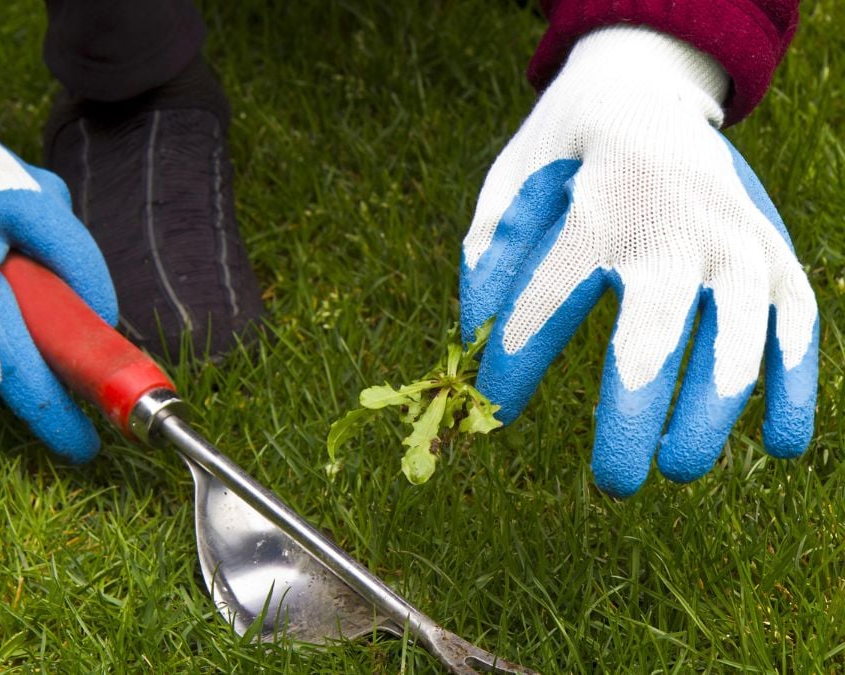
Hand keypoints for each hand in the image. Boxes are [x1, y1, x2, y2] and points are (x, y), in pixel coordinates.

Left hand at [460, 27, 818, 496]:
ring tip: (680, 469)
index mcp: (592, 207)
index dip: (518, 366)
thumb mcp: (509, 186)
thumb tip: (479, 341)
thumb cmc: (563, 157)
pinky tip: (779, 444)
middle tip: (614, 483)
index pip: (548, 304)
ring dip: (713, 412)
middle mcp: (672, 223)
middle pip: (655, 331)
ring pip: (738, 337)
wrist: (645, 90)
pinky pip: (797, 325)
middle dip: (634, 415)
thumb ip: (489, 258)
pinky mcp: (773, 251)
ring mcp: (733, 237)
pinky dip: (794, 386)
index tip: (496, 411)